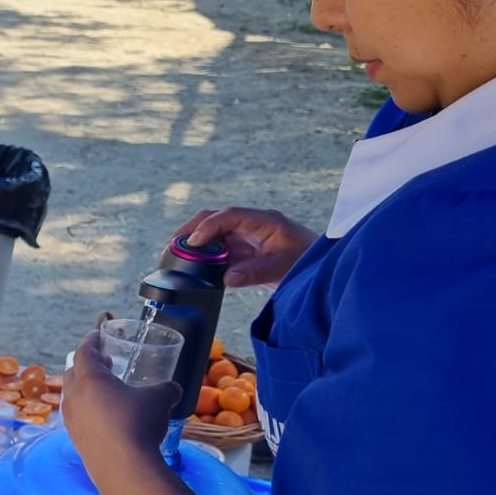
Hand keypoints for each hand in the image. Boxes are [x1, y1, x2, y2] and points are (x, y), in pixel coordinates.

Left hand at [61, 331, 177, 486]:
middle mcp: (74, 397)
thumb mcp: (160, 400)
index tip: (97, 334)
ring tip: (107, 391)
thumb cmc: (139, 425)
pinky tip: (107, 418)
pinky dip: (88, 410)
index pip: (84, 352)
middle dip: (87, 364)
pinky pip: (77, 417)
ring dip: (86, 389)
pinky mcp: (75, 440)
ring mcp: (71, 421)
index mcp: (89, 379)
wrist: (124, 469)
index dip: (91, 340)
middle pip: (73, 373)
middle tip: (105, 363)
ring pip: (73, 396)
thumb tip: (173, 389)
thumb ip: (166, 389)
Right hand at [173, 207, 317, 287]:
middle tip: (172, 245)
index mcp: (265, 221)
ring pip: (214, 233)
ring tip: (176, 255)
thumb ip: (255, 272)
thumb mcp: (283, 268)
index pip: (230, 216)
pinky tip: (194, 264)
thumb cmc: (309, 262)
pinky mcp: (245, 250)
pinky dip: (205, 255)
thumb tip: (227, 278)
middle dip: (192, 229)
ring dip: (196, 242)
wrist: (323, 268)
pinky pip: (220, 248)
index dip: (208, 226)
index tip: (193, 242)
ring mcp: (248, 236)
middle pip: (215, 219)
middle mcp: (253, 225)